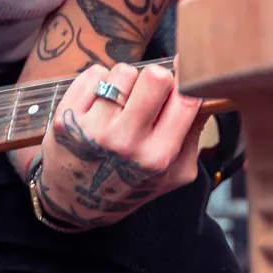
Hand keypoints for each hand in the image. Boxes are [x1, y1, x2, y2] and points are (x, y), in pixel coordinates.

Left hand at [31, 62, 202, 230]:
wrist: (75, 200)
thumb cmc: (130, 182)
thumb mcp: (173, 173)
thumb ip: (193, 135)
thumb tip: (206, 93)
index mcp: (158, 157)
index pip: (185, 98)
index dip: (185, 86)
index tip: (179, 85)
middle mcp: (125, 143)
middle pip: (155, 76)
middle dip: (155, 79)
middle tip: (147, 94)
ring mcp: (93, 130)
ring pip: (123, 71)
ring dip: (125, 81)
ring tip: (120, 102)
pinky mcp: (66, 118)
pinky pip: (93, 74)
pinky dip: (99, 81)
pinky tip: (98, 101)